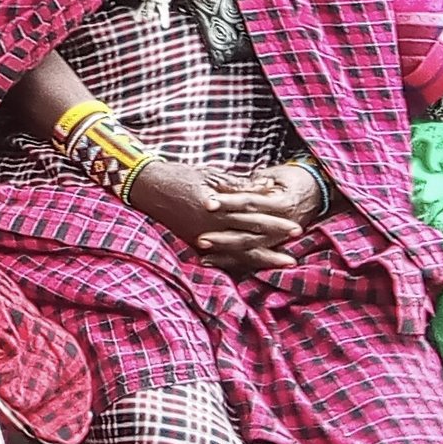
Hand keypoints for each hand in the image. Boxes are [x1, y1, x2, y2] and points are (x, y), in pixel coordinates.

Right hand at [127, 160, 300, 274]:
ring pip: (238, 254)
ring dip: (263, 259)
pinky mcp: (193, 244)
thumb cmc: (179, 175)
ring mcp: (201, 238)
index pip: (253, 218)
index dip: (275, 224)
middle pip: (249, 239)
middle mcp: (210, 227)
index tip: (296, 228)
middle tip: (295, 253)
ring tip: (283, 263)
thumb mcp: (211, 175)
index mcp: (217, 207)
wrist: (145, 187)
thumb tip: (268, 187)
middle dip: (274, 246)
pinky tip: (253, 268)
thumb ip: (239, 185)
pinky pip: (220, 258)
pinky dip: (238, 263)